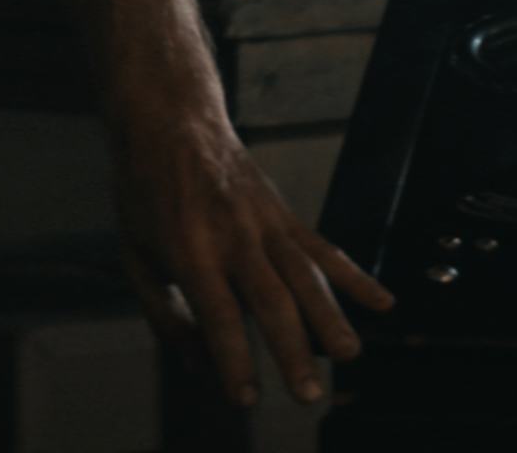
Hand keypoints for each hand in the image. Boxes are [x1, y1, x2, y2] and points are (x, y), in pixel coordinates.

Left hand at [107, 101, 398, 407]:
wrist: (170, 119)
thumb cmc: (146, 193)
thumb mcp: (134, 254)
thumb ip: (164, 314)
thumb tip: (197, 365)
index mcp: (189, 249)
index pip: (218, 315)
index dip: (234, 359)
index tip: (247, 398)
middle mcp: (233, 236)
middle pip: (271, 300)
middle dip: (292, 350)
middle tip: (308, 392)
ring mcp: (264, 223)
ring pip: (305, 276)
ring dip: (330, 318)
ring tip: (349, 355)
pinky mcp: (285, 214)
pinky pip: (324, 248)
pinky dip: (355, 277)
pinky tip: (383, 303)